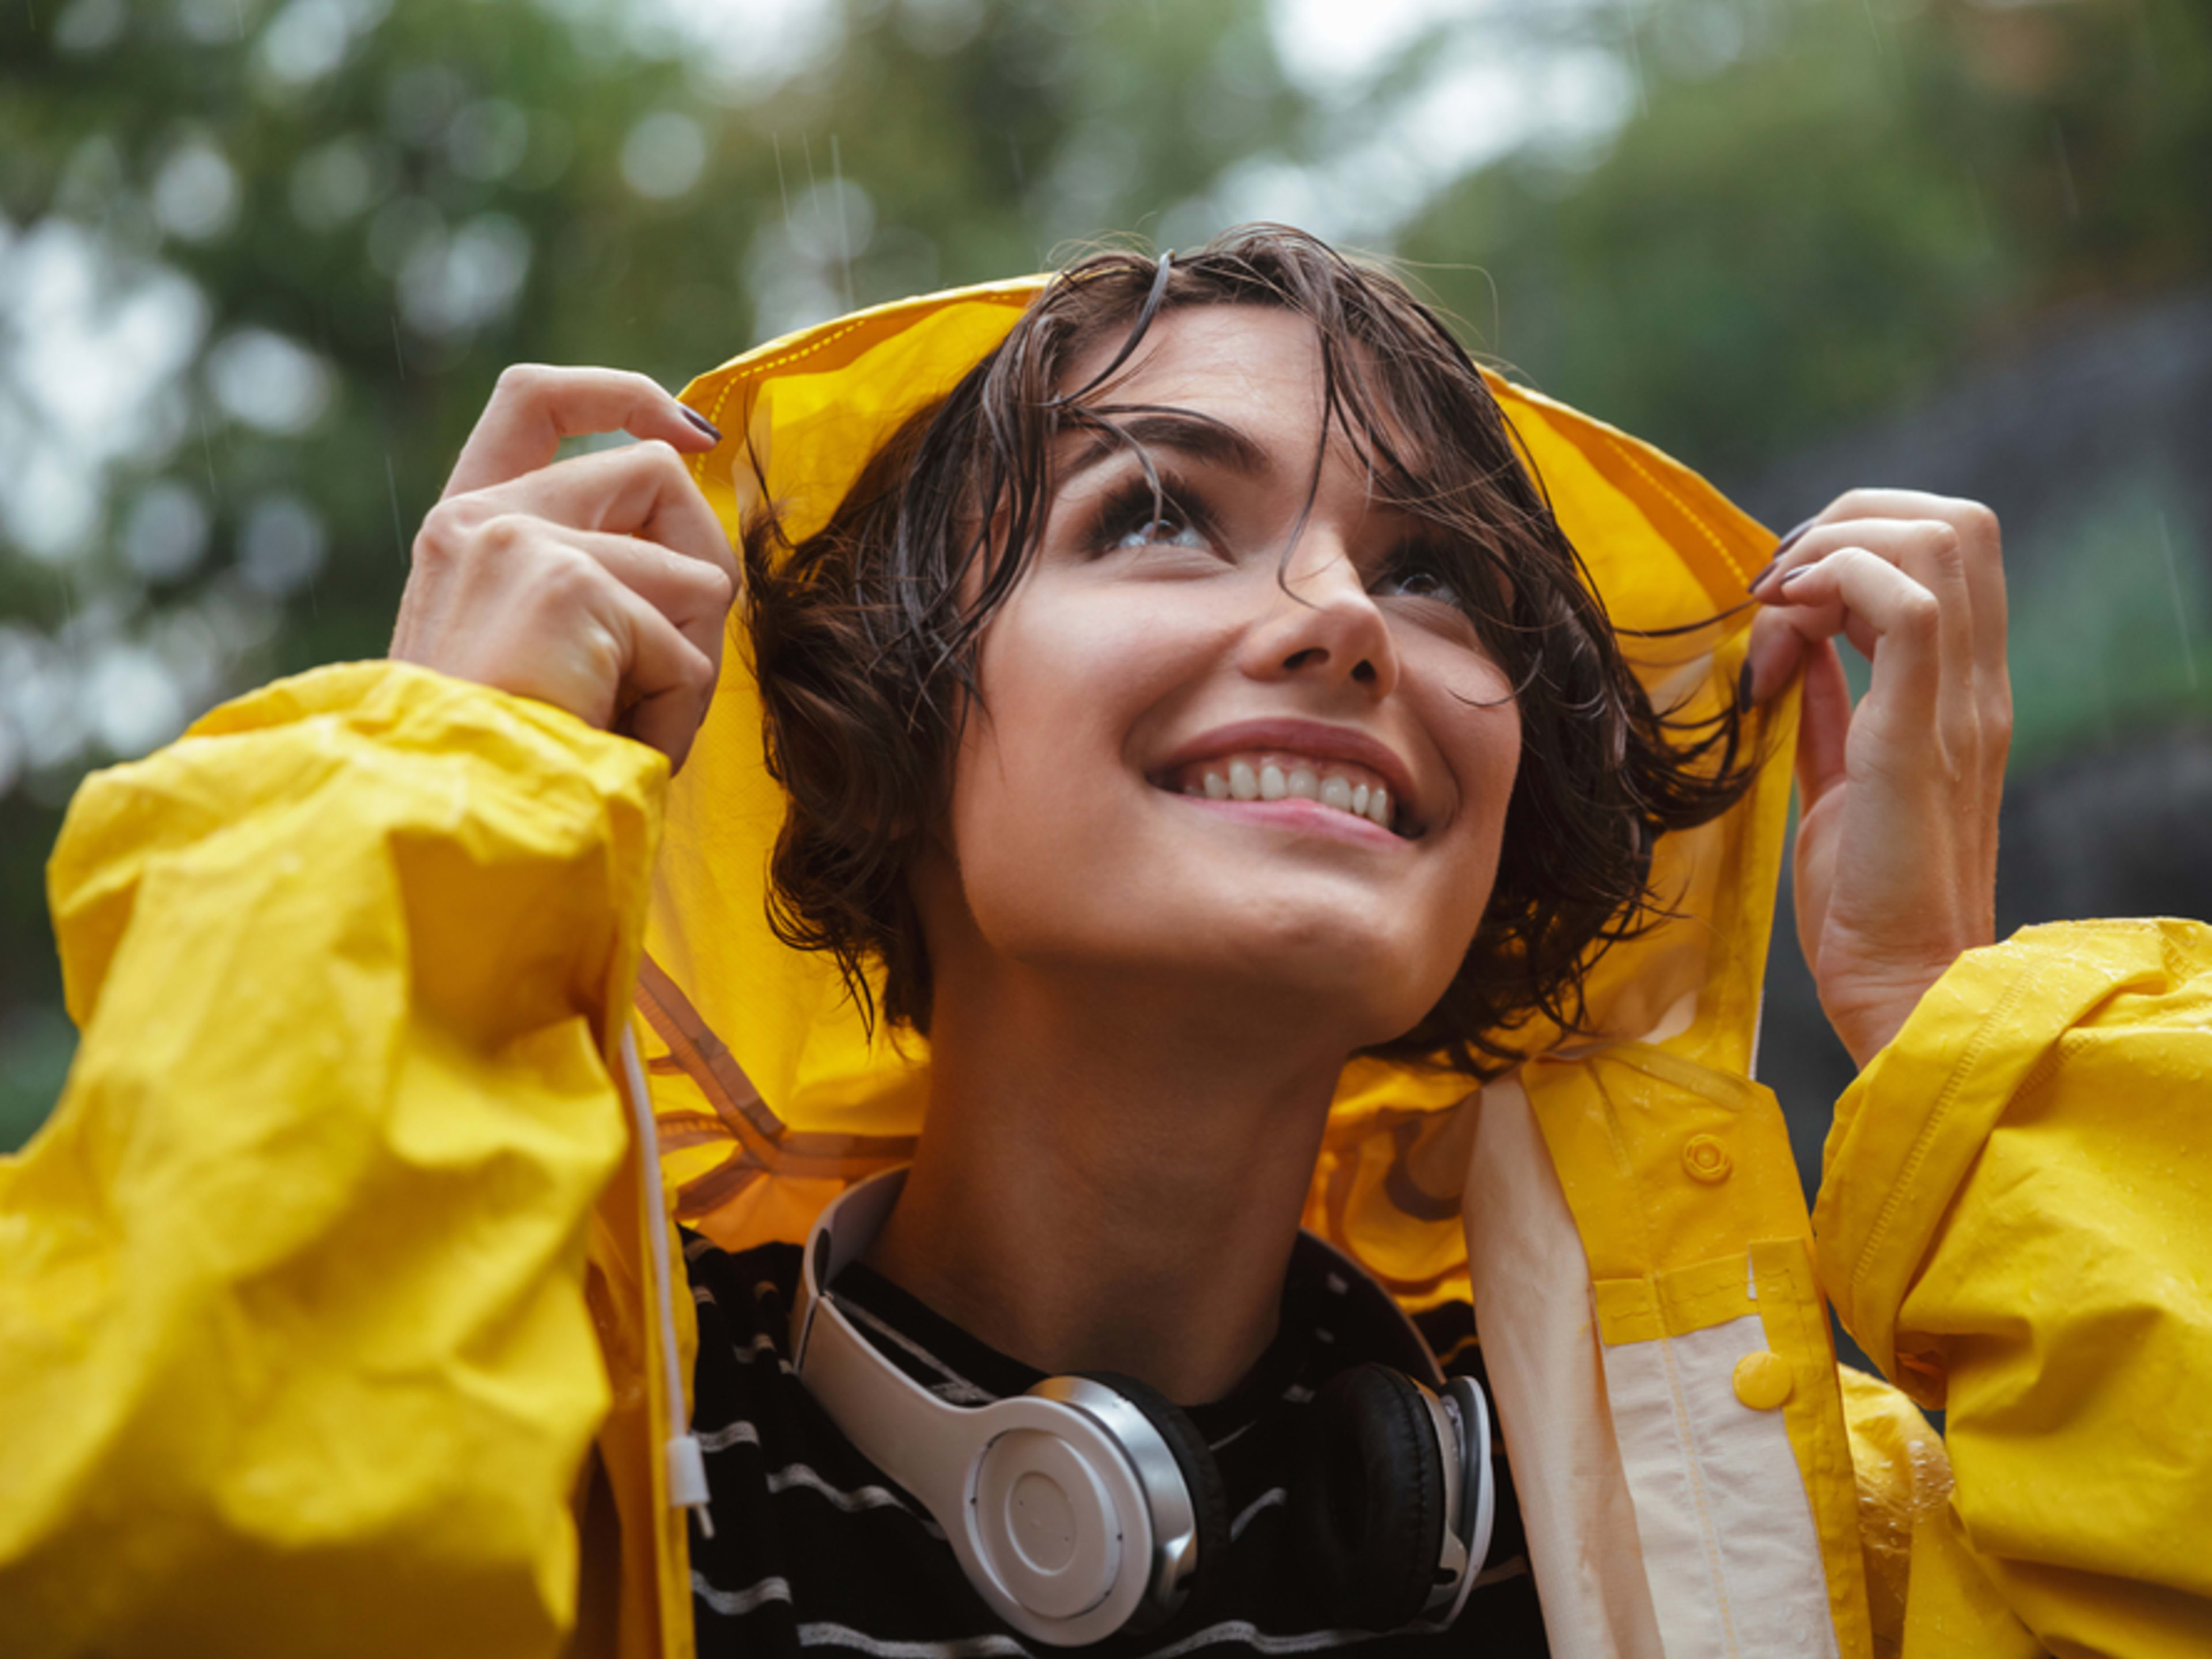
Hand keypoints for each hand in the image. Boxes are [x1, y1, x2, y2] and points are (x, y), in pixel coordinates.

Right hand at [390, 365, 736, 769]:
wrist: (436, 819)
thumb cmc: (498, 763)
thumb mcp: (533, 654)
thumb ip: (590, 584)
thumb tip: (704, 559)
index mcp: (463, 529)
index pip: (534, 398)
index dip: (623, 395)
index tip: (688, 434)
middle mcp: (480, 520)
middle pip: (657, 475)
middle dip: (701, 569)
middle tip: (671, 665)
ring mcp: (521, 542)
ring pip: (697, 572)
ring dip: (690, 664)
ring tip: (626, 723)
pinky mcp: (570, 586)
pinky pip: (689, 653)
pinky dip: (677, 715)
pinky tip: (618, 746)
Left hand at [1741, 490, 2009, 1067]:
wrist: (1899, 985)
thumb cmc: (1866, 901)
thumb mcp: (1840, 780)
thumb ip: (1829, 711)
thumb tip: (1795, 649)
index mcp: (1962, 693)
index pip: (1951, 549)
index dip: (1857, 538)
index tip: (1782, 596)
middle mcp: (1976, 686)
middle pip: (1955, 521)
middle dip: (1846, 522)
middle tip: (1773, 590)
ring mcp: (1958, 706)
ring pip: (1938, 539)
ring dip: (1834, 549)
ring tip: (1774, 612)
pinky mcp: (1921, 733)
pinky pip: (1906, 604)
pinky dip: (1834, 587)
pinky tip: (1780, 634)